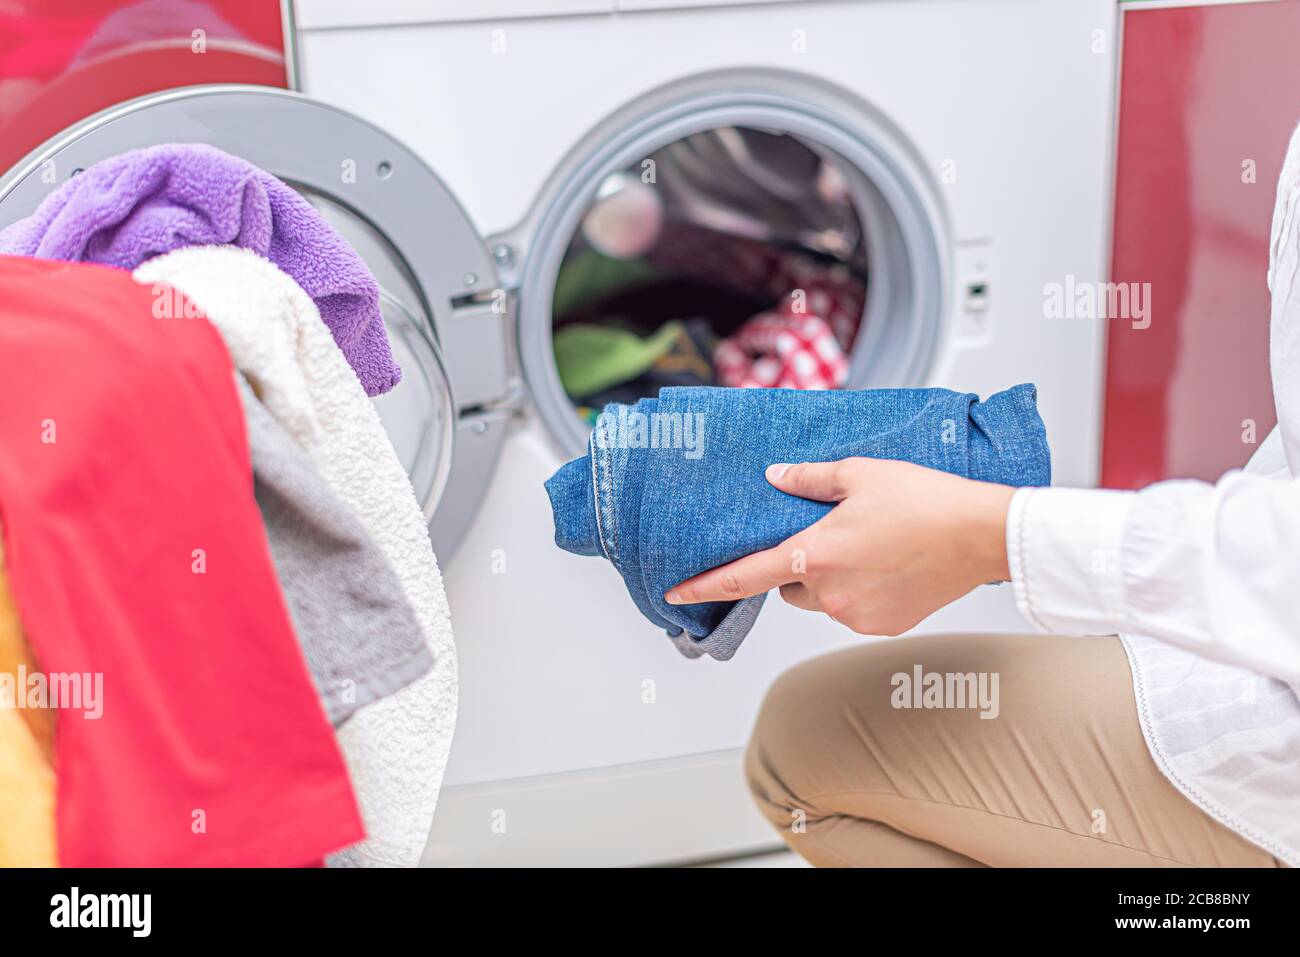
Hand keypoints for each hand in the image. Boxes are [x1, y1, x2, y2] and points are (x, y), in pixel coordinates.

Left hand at [664, 458, 1014, 636]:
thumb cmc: (924, 499)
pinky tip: (888, 566)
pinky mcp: (882, 626)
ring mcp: (856, 614)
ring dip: (828, 579)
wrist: (981, 534)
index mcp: (814, 553)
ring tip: (869, 546)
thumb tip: (774, 478)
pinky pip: (853, 610)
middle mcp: (829, 591)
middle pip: (787, 586)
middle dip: (795, 565)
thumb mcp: (859, 473)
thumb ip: (808, 479)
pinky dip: (859, 592)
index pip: (744, 576)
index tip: (676, 592)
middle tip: (829, 535)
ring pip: (820, 600)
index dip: (705, 586)